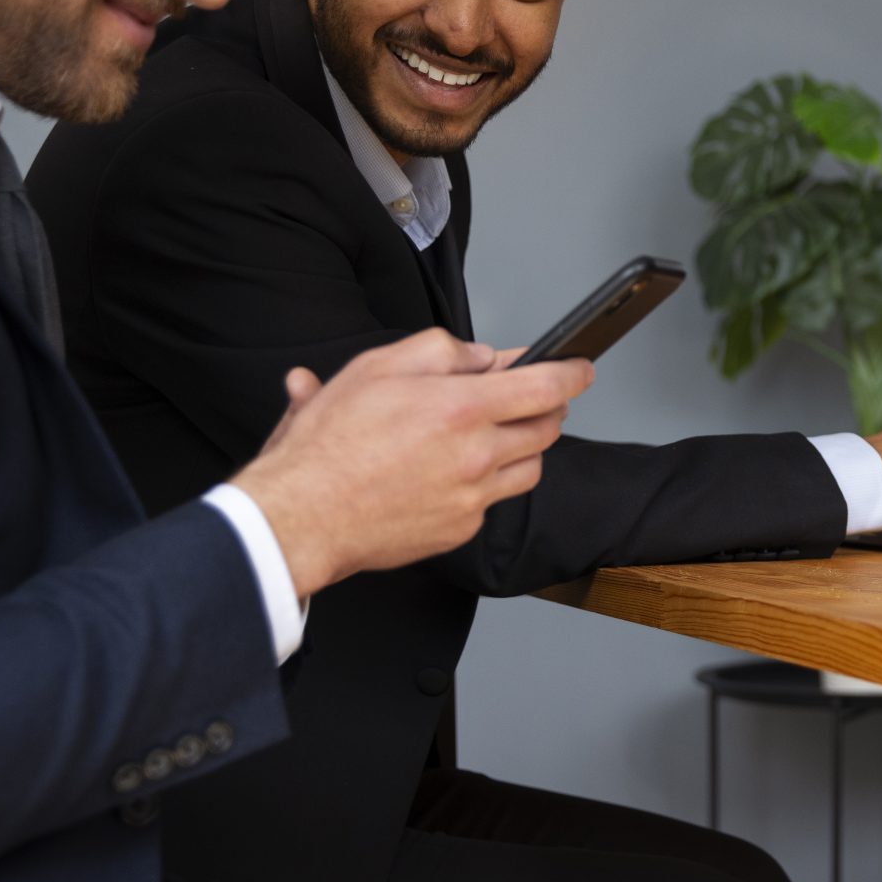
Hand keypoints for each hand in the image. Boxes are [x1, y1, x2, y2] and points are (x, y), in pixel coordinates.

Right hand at [234, 327, 594, 597]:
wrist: (300, 516)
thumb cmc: (328, 445)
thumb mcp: (376, 368)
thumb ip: (440, 352)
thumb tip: (483, 358)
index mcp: (461, 409)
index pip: (547, 387)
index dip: (573, 373)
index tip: (581, 368)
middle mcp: (476, 456)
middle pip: (547, 429)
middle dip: (546, 408)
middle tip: (527, 398)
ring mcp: (473, 498)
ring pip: (528, 468)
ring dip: (522, 447)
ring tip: (489, 435)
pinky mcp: (461, 529)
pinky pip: (493, 502)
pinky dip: (485, 484)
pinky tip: (452, 473)